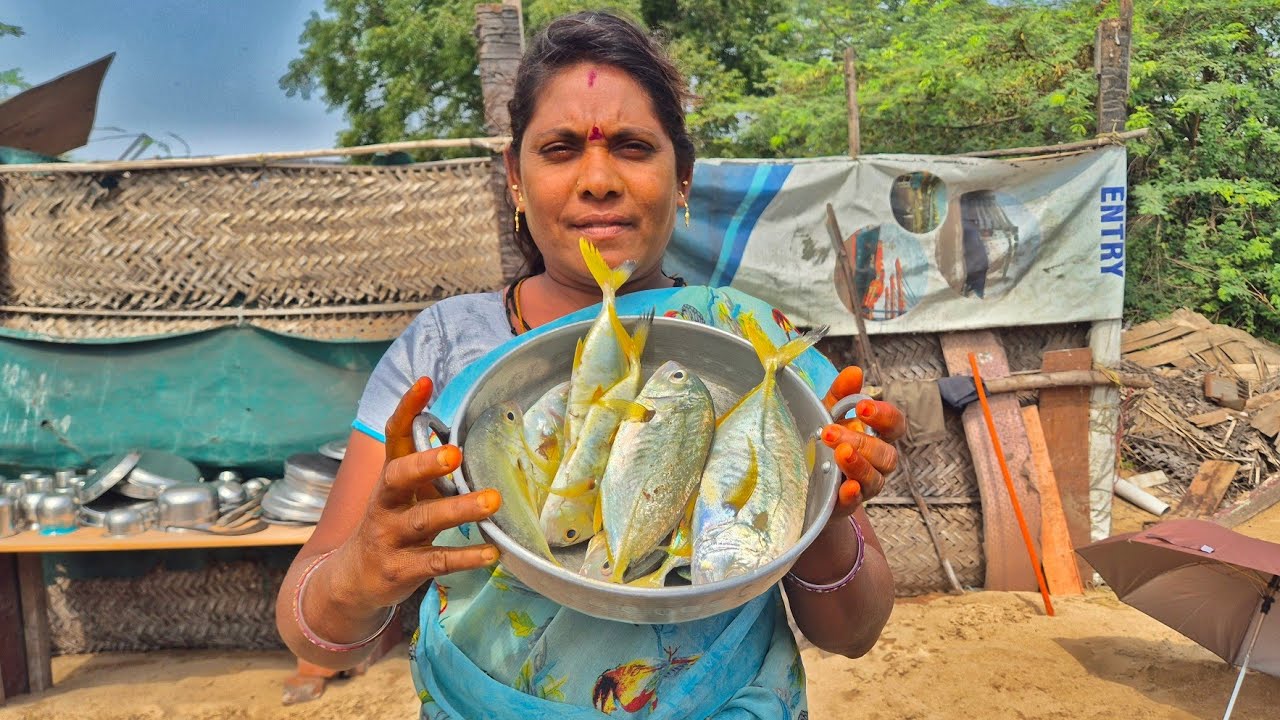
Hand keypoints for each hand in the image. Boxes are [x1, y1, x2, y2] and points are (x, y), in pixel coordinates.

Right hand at [331, 377, 500, 609]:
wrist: (354, 580)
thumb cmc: (394, 525)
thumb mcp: (406, 494)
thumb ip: (430, 470)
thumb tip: (473, 435)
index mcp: (390, 478)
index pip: (393, 437)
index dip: (406, 409)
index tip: (426, 382)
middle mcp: (385, 503)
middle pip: (398, 477)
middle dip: (424, 464)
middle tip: (454, 453)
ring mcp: (390, 536)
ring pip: (424, 520)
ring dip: (459, 509)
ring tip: (492, 501)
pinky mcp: (401, 569)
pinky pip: (436, 561)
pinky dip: (465, 557)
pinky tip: (492, 552)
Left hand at [821, 367, 905, 518]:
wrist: (806, 479)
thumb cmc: (825, 440)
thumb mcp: (828, 413)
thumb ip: (842, 394)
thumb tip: (855, 371)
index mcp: (878, 436)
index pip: (895, 426)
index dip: (884, 416)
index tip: (862, 407)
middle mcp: (878, 463)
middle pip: (886, 454)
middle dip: (862, 441)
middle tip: (831, 432)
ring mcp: (865, 486)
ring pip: (876, 478)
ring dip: (859, 465)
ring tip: (838, 452)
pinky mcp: (848, 504)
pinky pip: (857, 501)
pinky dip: (852, 494)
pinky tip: (845, 487)